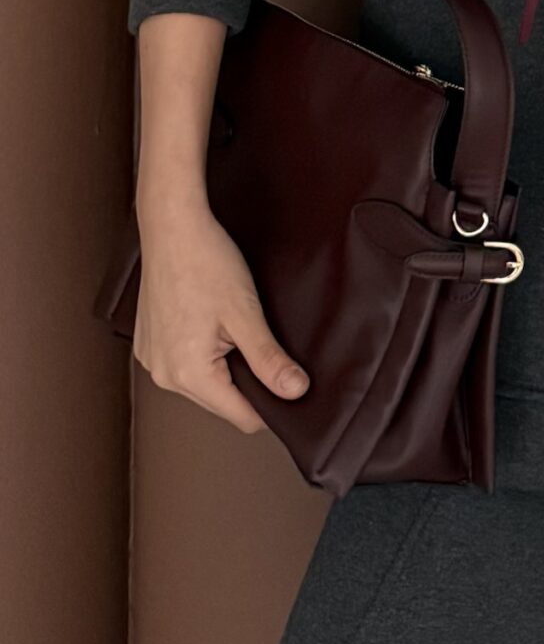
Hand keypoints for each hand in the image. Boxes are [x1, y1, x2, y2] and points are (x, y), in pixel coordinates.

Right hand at [133, 196, 310, 433]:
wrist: (172, 226)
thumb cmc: (207, 263)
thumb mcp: (246, 313)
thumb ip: (269, 359)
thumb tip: (295, 392)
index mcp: (189, 374)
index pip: (242, 417)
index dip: (271, 403)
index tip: (284, 378)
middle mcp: (163, 375)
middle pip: (220, 401)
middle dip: (245, 381)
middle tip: (258, 340)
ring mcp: (151, 360)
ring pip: (202, 383)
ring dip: (223, 366)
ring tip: (232, 327)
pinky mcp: (147, 344)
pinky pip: (183, 364)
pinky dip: (202, 353)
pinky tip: (210, 322)